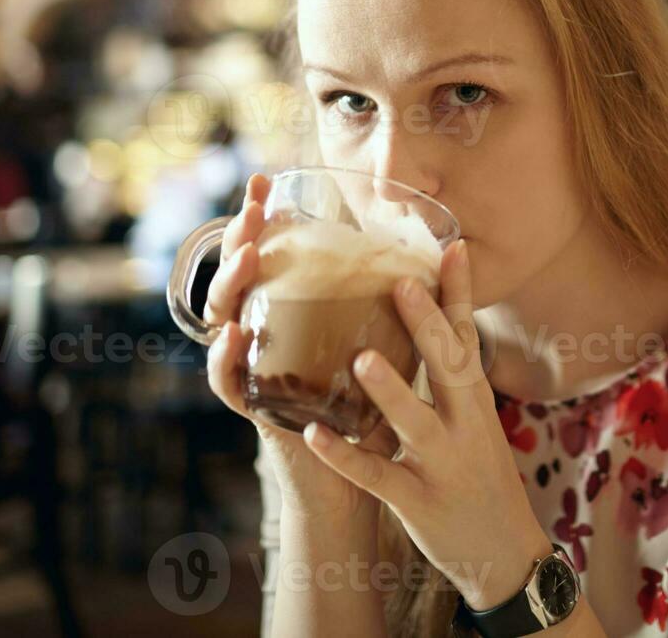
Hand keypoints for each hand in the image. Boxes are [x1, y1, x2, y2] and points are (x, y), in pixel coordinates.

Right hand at [204, 173, 397, 520]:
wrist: (358, 485)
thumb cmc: (371, 411)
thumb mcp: (383, 348)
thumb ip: (393, 305)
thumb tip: (442, 249)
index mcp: (295, 316)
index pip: (271, 258)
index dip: (266, 220)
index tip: (268, 182)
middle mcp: (267, 337)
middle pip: (241, 277)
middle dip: (242, 236)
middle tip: (254, 206)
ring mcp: (256, 371)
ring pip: (225, 319)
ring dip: (233, 285)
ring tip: (247, 255)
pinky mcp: (256, 411)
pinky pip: (228, 382)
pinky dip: (225, 358)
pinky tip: (235, 333)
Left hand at [301, 238, 553, 609]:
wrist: (508, 555)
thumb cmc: (483, 477)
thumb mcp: (477, 421)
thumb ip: (452, 379)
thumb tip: (429, 321)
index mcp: (475, 400)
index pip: (467, 337)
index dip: (459, 293)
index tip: (450, 247)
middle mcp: (465, 425)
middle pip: (448, 368)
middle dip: (427, 325)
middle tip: (401, 282)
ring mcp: (443, 464)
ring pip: (414, 422)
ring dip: (389, 390)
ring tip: (361, 357)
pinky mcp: (417, 502)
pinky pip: (377, 476)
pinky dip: (346, 456)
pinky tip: (315, 435)